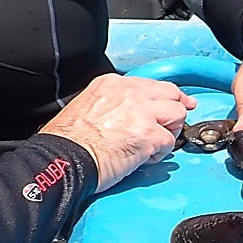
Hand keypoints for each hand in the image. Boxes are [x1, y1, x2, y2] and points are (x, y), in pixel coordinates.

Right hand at [41, 73, 195, 192]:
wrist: (64, 157)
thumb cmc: (69, 139)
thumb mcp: (88, 104)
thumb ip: (114, 103)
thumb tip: (131, 113)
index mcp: (112, 84)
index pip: (150, 85)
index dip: (165, 97)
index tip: (175, 102)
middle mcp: (130, 93)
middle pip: (171, 93)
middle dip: (176, 109)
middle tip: (174, 124)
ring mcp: (142, 112)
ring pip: (178, 113)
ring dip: (172, 130)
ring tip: (157, 143)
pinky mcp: (149, 135)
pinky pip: (170, 141)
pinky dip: (162, 153)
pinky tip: (146, 158)